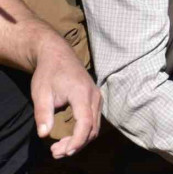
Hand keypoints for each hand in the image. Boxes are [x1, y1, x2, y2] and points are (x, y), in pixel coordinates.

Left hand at [30, 26, 101, 158]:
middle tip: (56, 152)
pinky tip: (69, 137)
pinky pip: (94, 120)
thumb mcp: (40, 92)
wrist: (58, 55)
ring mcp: (97, 97)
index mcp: (81, 93)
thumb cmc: (49, 72)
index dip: (77, 140)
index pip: (85, 122)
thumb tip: (44, 134)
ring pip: (95, 126)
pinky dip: (84, 132)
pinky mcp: (96, 99)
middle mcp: (94, 96)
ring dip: (80, 140)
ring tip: (61, 148)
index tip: (65, 151)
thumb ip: (43, 113)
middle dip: (77, 144)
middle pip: (92, 128)